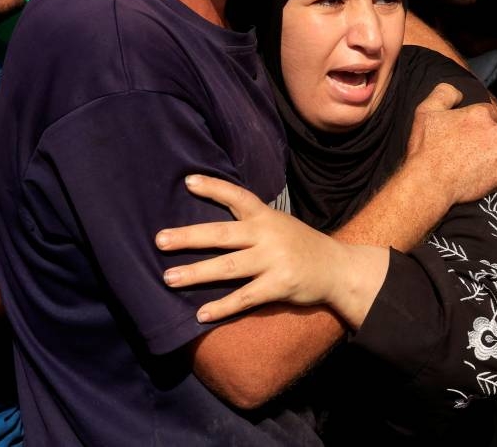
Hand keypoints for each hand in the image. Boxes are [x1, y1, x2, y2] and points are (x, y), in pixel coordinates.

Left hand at [155, 175, 387, 326]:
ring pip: (228, 267)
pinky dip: (221, 307)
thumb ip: (251, 222)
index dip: (213, 187)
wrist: (336, 269)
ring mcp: (273, 260)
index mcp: (266, 216)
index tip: (187, 181)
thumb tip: (211, 226)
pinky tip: (200, 314)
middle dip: (189, 237)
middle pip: (222, 234)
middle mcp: (267, 234)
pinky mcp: (279, 286)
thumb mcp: (278, 224)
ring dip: (196, 273)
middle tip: (160, 240)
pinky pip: (244, 298)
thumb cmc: (299, 245)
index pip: (236, 196)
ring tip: (169, 278)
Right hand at [406, 83, 496, 206]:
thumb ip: (445, 93)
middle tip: (470, 154)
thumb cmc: (426, 149)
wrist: (429, 183)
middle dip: (489, 141)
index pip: (490, 115)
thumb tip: (460, 93)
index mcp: (480, 113)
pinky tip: (493, 180)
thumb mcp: (426, 111)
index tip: (467, 139)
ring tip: (478, 168)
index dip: (477, 127)